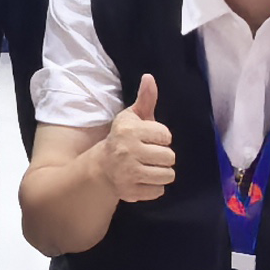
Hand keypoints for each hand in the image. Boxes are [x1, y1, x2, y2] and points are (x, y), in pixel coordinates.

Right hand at [93, 74, 175, 202]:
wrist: (100, 168)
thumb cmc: (122, 139)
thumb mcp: (132, 118)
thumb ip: (145, 99)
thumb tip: (150, 77)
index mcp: (129, 130)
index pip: (166, 135)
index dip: (160, 138)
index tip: (148, 139)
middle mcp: (127, 151)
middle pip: (169, 157)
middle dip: (162, 157)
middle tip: (148, 155)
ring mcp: (128, 173)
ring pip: (167, 175)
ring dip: (160, 172)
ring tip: (148, 167)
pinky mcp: (131, 192)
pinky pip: (159, 191)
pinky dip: (154, 187)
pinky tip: (142, 180)